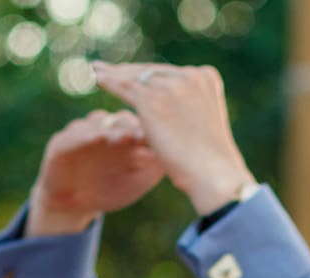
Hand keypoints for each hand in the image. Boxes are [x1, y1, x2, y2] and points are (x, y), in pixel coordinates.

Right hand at [25, 110, 164, 236]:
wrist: (75, 204)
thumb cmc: (111, 189)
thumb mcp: (136, 181)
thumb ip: (155, 168)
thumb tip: (183, 155)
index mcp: (127, 135)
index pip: (142, 124)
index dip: (155, 129)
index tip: (170, 136)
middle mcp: (106, 128)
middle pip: (123, 120)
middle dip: (135, 126)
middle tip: (148, 133)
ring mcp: (83, 132)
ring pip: (99, 124)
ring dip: (113, 129)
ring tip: (124, 136)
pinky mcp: (61, 142)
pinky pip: (74, 135)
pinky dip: (86, 135)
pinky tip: (98, 137)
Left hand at [91, 62, 254, 215]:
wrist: (213, 176)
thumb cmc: (211, 162)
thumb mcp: (204, 124)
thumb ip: (189, 109)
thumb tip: (172, 112)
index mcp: (206, 77)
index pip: (169, 74)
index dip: (147, 75)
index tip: (132, 74)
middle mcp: (190, 76)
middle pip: (151, 72)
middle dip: (128, 71)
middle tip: (107, 68)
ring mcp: (171, 87)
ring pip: (135, 78)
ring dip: (113, 74)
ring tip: (96, 71)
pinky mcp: (152, 101)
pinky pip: (124, 88)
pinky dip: (108, 82)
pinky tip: (96, 79)